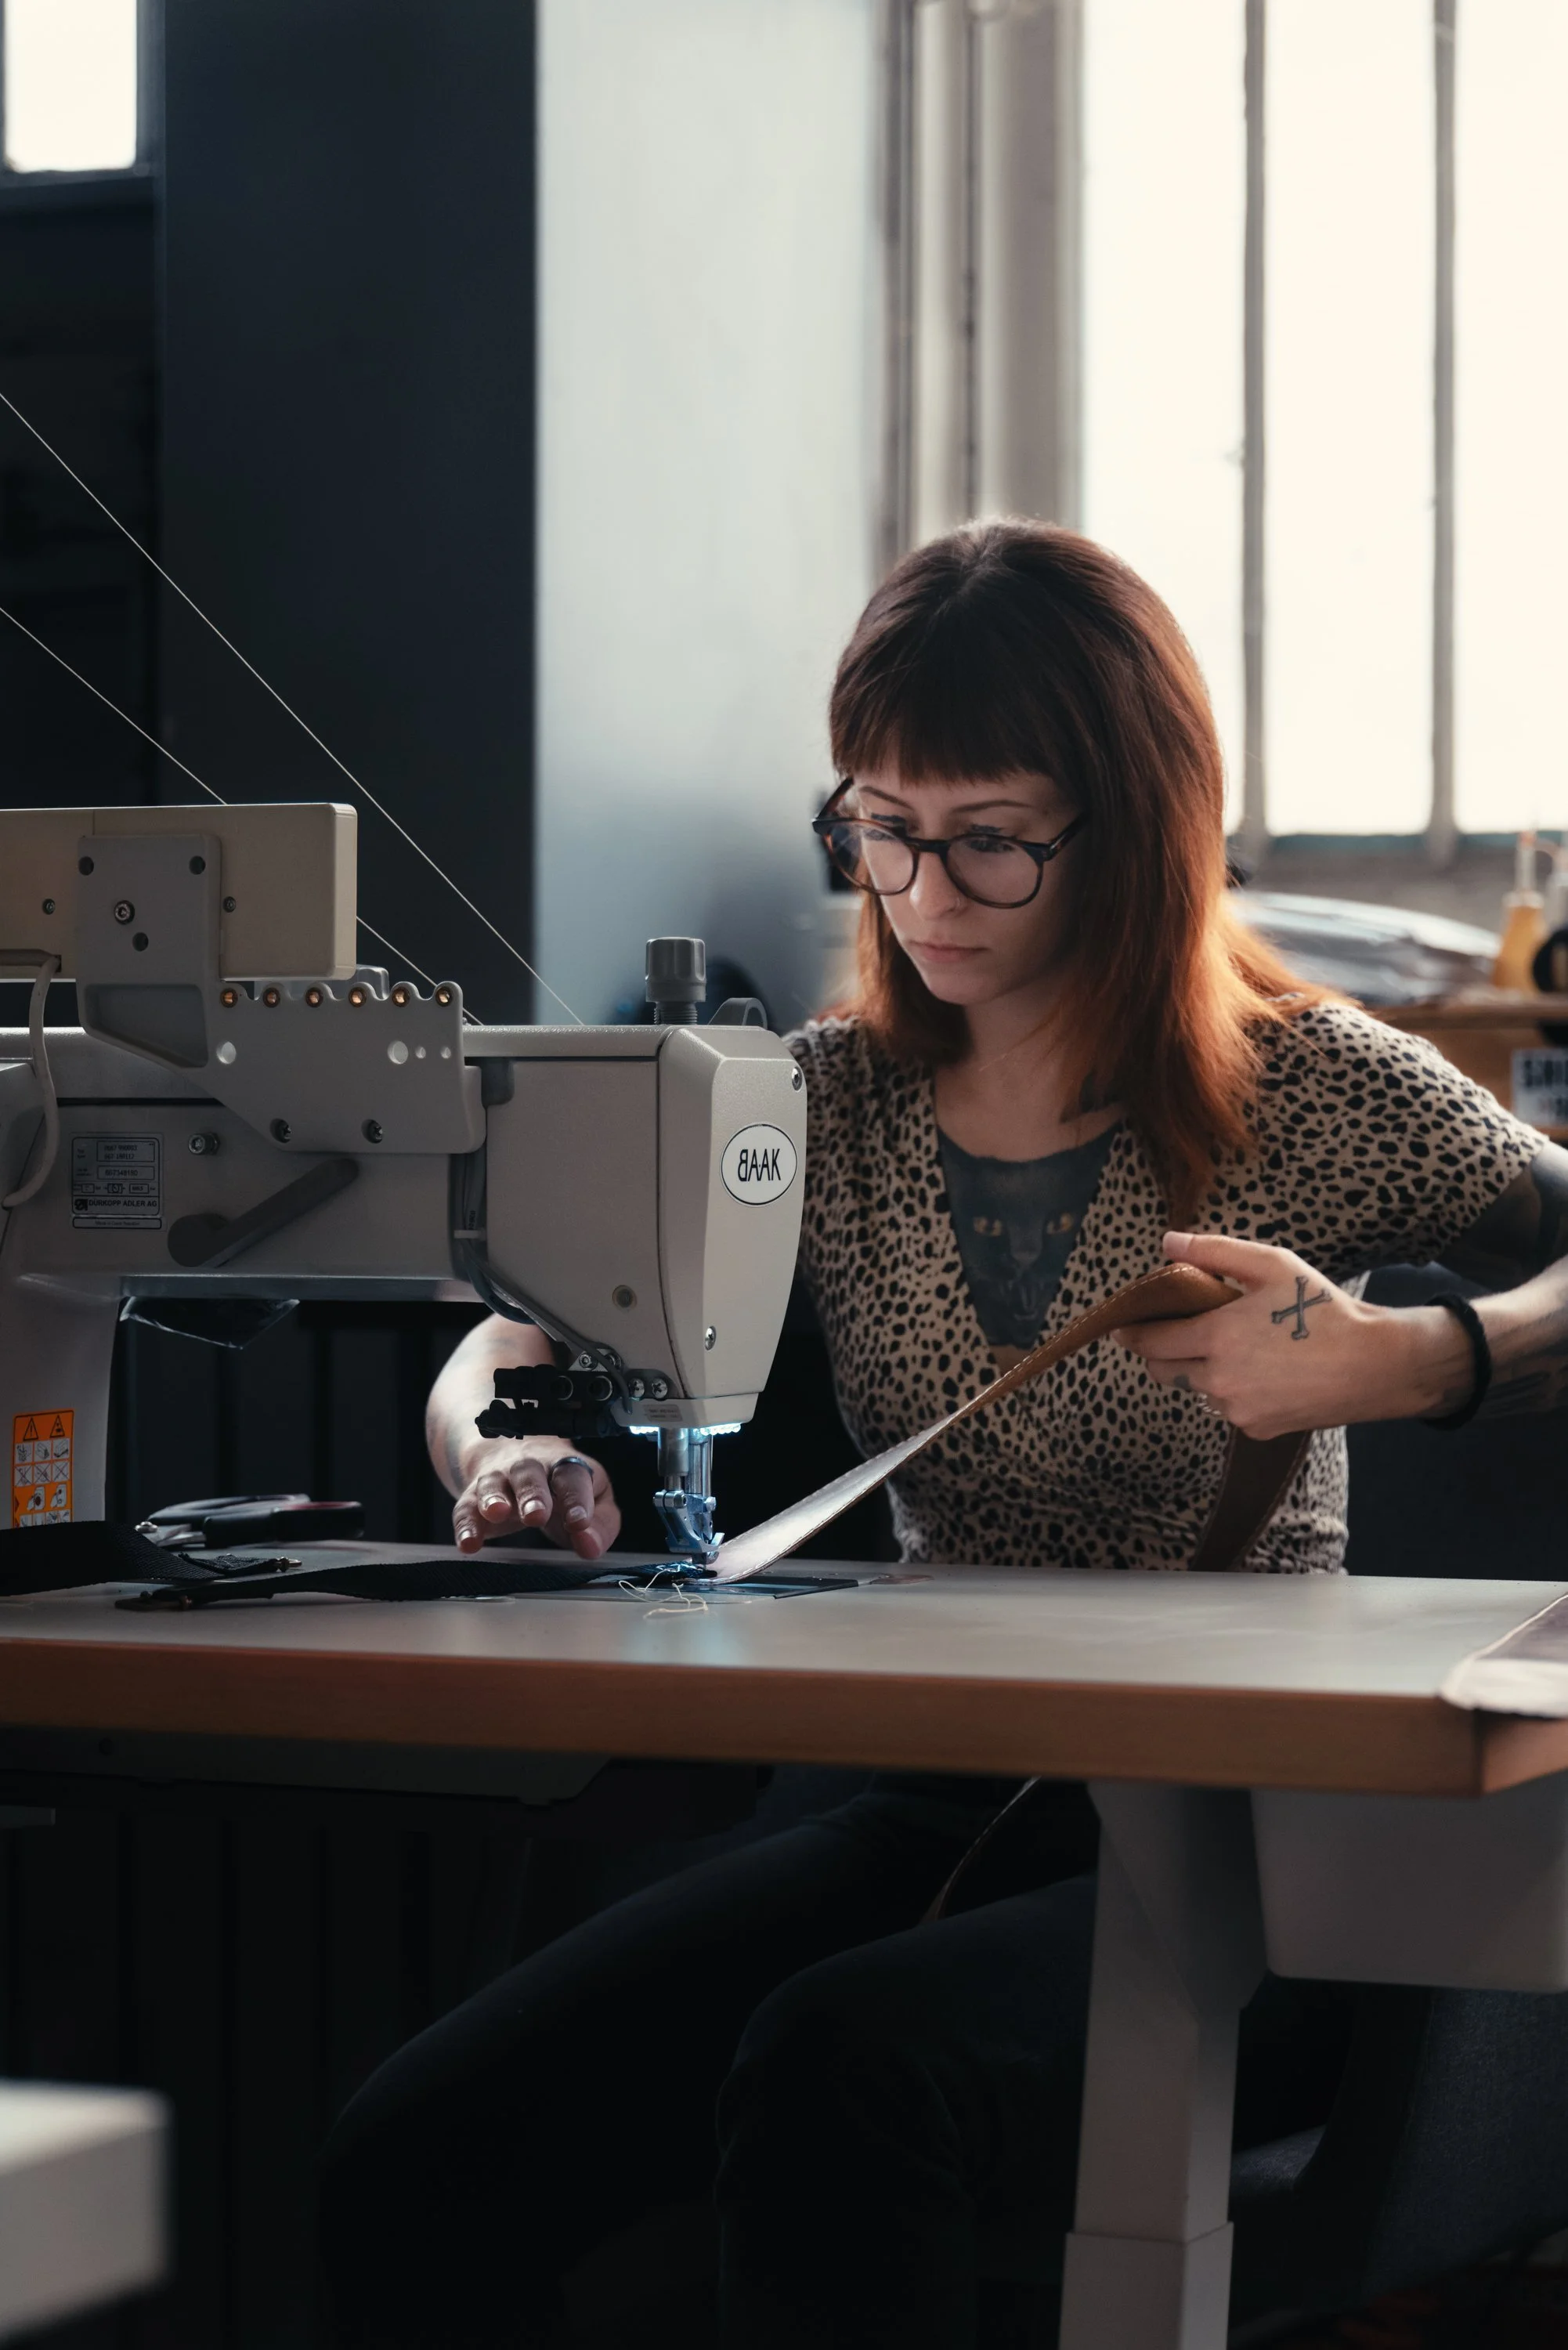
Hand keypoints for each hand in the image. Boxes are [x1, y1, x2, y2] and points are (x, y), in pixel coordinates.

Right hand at [452, 1439, 620, 1560]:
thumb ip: (600, 1524)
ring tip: (497, 1513)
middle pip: (530, 1475)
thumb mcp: (592, 1499)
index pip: (572, 1477)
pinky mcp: (473, 1497)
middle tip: (537, 1516)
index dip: (576, 1499)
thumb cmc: (560, 1486)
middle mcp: (530, 1468)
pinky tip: (469, 1543)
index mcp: (564, 1467)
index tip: (579, 1522)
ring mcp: (498, 1480)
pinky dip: (465, 1525)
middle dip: (533, 1495)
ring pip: (493, 1484)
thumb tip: (590, 1547)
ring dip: (494, 1499)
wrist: (511, 1454)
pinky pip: (465, 1508)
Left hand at [1111, 1232, 1469, 1438]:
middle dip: (1161, 1352)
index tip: (1122, 1326)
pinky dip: (1233, 1391)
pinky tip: (1264, 1372)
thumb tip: (1168, 1242)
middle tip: (1179, 1332)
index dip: (1133, 1332)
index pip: (1151, 1340)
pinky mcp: (1256, 1429)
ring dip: (1202, 1371)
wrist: (1373, 1365)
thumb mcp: (1271, 1265)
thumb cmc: (1321, 1309)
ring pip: (1197, 1390)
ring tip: (1238, 1347)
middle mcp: (1219, 1380)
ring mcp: (1237, 1410)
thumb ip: (1214, 1251)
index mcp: (1217, 1338)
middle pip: (1163, 1371)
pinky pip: (1228, 1408)